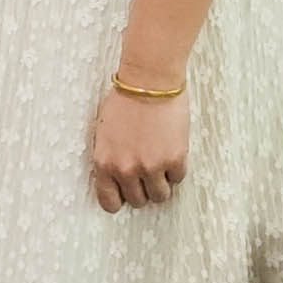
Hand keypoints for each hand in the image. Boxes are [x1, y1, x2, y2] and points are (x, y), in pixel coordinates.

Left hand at [85, 77, 190, 211]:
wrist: (149, 80)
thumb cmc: (125, 100)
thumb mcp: (104, 133)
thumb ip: (110, 158)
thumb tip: (117, 178)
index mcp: (104, 163)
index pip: (109, 202)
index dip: (119, 199)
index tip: (125, 193)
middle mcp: (126, 170)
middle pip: (137, 201)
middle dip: (142, 189)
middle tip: (146, 172)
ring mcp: (151, 167)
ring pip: (160, 196)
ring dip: (161, 183)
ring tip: (161, 166)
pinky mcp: (174, 159)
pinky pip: (178, 179)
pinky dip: (176, 169)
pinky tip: (172, 151)